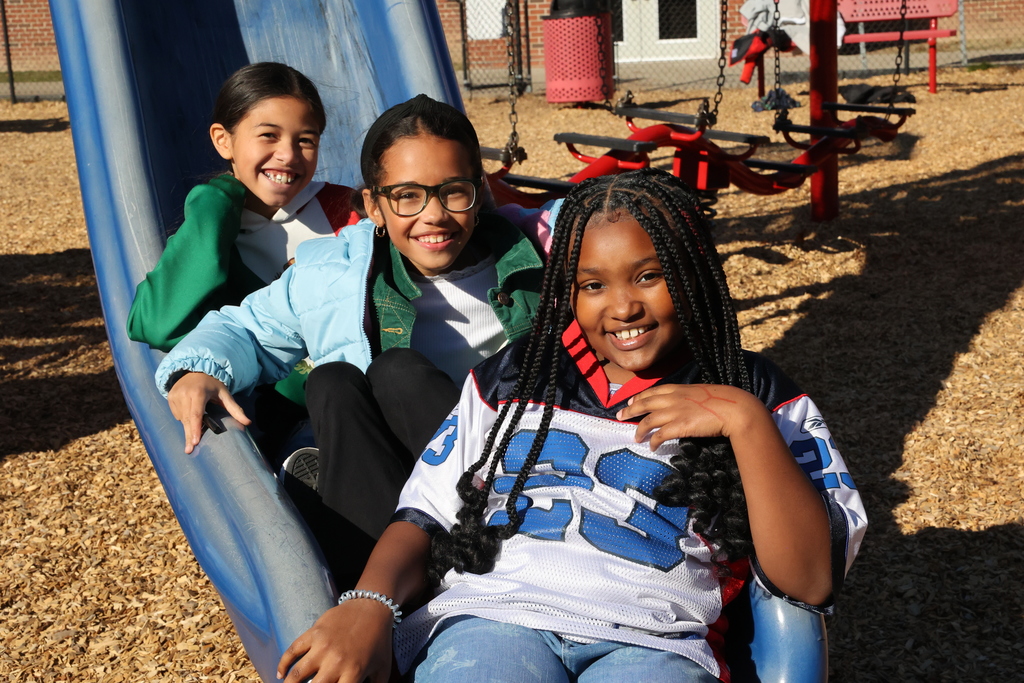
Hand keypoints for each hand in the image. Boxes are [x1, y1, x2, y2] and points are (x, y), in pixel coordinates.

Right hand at [166, 372, 249, 453]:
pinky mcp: (169, 396)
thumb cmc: (213, 384)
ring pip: (181, 418)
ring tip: (194, 430)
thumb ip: (235, 409)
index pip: (196, 414)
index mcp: (198, 393)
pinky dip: (182, 418)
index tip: (195, 442)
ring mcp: (175, 395)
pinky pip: (176, 414)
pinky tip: (189, 414)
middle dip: (189, 435)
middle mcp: (185, 393)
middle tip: (189, 450)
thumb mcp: (225, 394)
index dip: (196, 428)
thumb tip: (248, 422)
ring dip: (187, 426)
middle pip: (187, 419)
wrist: (196, 369)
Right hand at [277, 601, 394, 682]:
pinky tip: (280, 674)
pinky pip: (293, 650)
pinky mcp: (314, 632)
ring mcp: (322, 646)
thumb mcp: (383, 668)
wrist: (372, 608)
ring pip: (297, 673)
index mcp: (354, 672)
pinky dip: (283, 663)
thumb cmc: (379, 641)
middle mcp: (336, 662)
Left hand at [616, 384, 763, 449]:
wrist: (733, 408)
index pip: (653, 391)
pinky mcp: (679, 426)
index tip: (631, 400)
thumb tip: (686, 404)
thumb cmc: (724, 400)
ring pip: (648, 420)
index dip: (640, 396)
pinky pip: (660, 435)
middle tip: (619, 415)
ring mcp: (675, 412)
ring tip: (636, 437)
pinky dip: (654, 441)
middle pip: (644, 403)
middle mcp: (673, 398)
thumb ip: (689, 397)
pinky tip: (652, 446)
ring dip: (639, 430)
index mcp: (678, 389)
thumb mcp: (702, 393)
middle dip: (630, 410)